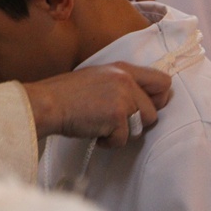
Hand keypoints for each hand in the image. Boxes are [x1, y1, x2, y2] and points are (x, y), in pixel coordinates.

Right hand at [23, 62, 170, 146]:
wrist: (48, 103)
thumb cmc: (66, 94)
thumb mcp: (98, 78)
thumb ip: (121, 84)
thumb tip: (143, 102)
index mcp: (122, 68)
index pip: (163, 81)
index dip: (159, 99)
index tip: (147, 108)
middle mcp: (126, 80)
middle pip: (154, 111)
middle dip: (137, 122)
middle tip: (115, 122)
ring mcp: (123, 97)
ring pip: (142, 126)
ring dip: (123, 132)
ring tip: (100, 125)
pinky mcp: (117, 116)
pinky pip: (123, 139)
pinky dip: (109, 141)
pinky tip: (93, 131)